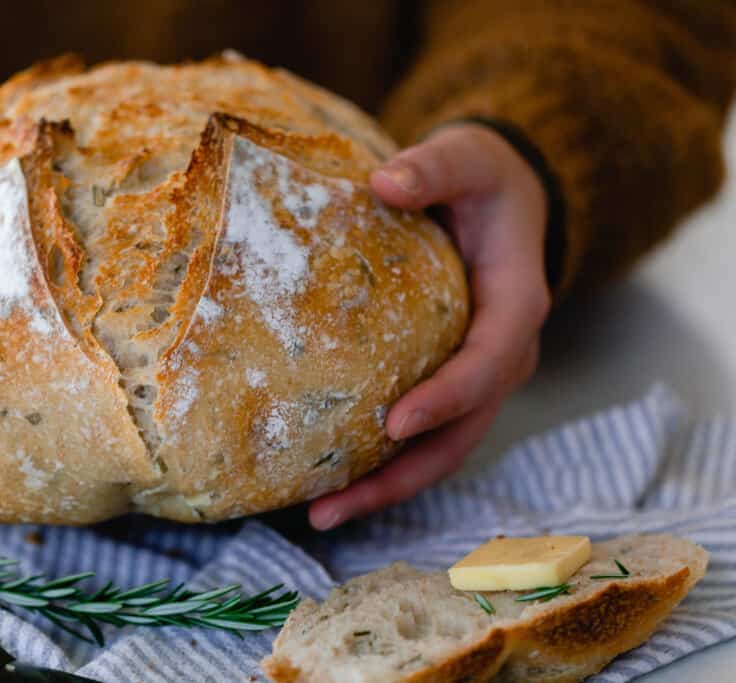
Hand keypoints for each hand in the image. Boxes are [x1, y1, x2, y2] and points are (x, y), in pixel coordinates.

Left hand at [309, 123, 550, 529]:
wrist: (501, 202)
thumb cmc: (485, 180)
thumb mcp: (470, 157)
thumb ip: (436, 166)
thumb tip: (384, 182)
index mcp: (515, 305)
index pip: (489, 363)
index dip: (448, 398)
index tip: (394, 422)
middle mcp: (503, 355)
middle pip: (461, 433)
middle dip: (402, 477)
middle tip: (332, 505)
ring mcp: (477, 377)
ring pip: (440, 449)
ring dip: (385, 487)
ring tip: (319, 513)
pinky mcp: (448, 383)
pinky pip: (421, 435)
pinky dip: (380, 462)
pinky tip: (328, 479)